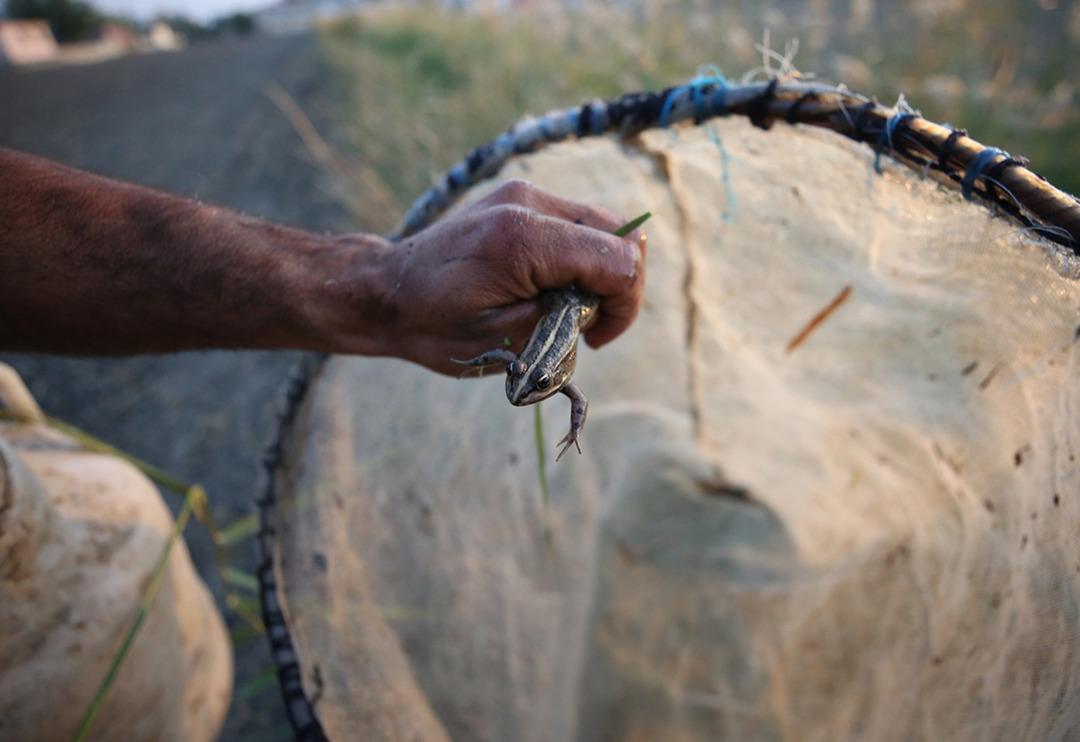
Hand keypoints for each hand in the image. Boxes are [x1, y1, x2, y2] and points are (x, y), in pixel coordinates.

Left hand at [352, 180, 646, 374]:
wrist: (386, 292)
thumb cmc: (436, 326)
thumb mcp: (508, 339)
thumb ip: (566, 315)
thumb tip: (605, 298)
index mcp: (523, 240)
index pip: (619, 260)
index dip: (623, 305)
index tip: (596, 337)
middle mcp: (528, 203)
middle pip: (618, 234)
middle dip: (616, 286)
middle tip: (585, 326)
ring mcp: (523, 192)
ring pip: (601, 225)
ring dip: (598, 269)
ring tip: (564, 306)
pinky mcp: (518, 195)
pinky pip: (575, 221)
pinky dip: (578, 254)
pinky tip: (550, 283)